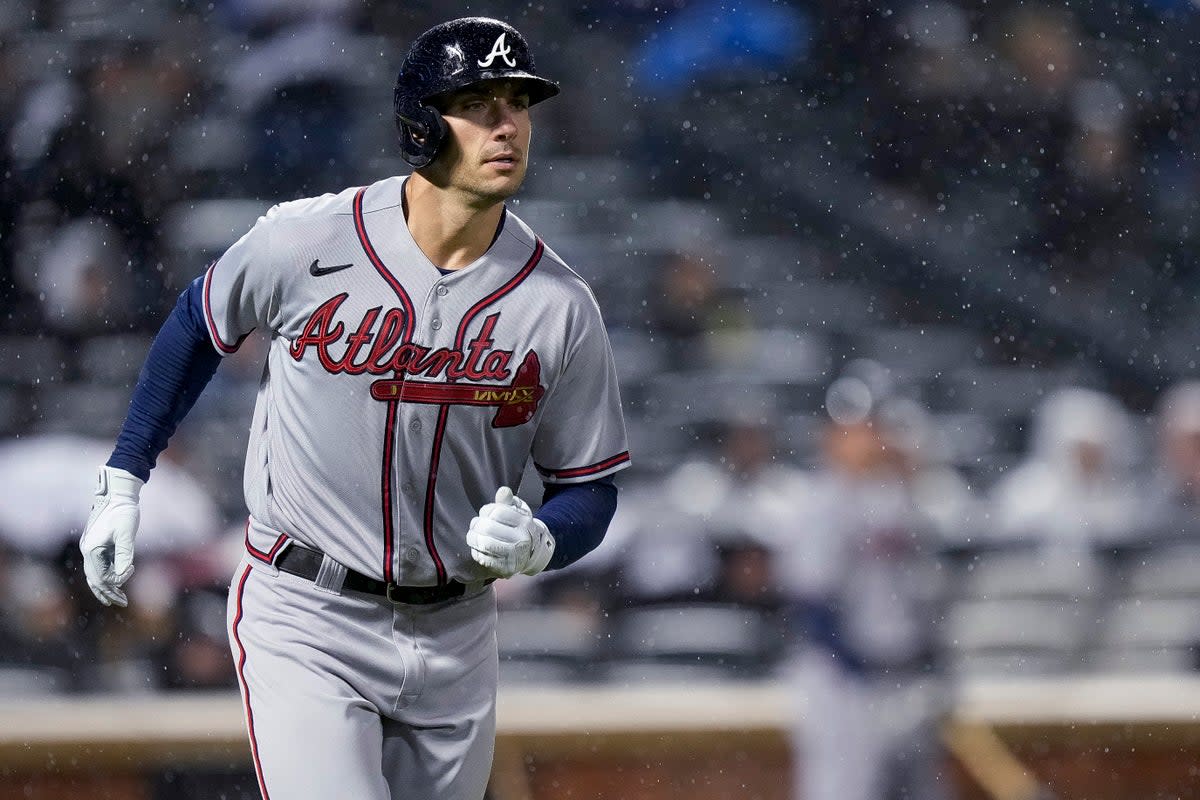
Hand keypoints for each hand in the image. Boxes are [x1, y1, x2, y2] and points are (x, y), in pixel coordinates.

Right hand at [80, 466, 143, 606]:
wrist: (117, 494)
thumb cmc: (123, 512)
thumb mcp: (127, 533)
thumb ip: (125, 553)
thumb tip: (124, 573)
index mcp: (91, 550)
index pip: (101, 576)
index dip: (117, 579)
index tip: (132, 568)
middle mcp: (88, 551)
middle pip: (95, 580)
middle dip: (108, 592)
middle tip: (122, 603)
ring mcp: (90, 548)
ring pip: (95, 575)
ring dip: (106, 587)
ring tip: (119, 598)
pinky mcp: (96, 545)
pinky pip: (99, 566)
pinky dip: (107, 575)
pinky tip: (118, 580)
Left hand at [467, 486, 554, 577]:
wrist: (533, 553)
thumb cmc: (520, 528)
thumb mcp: (518, 512)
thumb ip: (508, 502)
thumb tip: (503, 491)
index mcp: (524, 522)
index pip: (497, 511)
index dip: (486, 511)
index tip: (485, 513)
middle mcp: (521, 538)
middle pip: (488, 527)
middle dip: (476, 525)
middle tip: (475, 525)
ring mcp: (514, 555)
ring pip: (484, 543)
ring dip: (473, 538)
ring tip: (473, 536)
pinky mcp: (506, 568)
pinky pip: (484, 558)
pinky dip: (476, 552)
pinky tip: (478, 549)